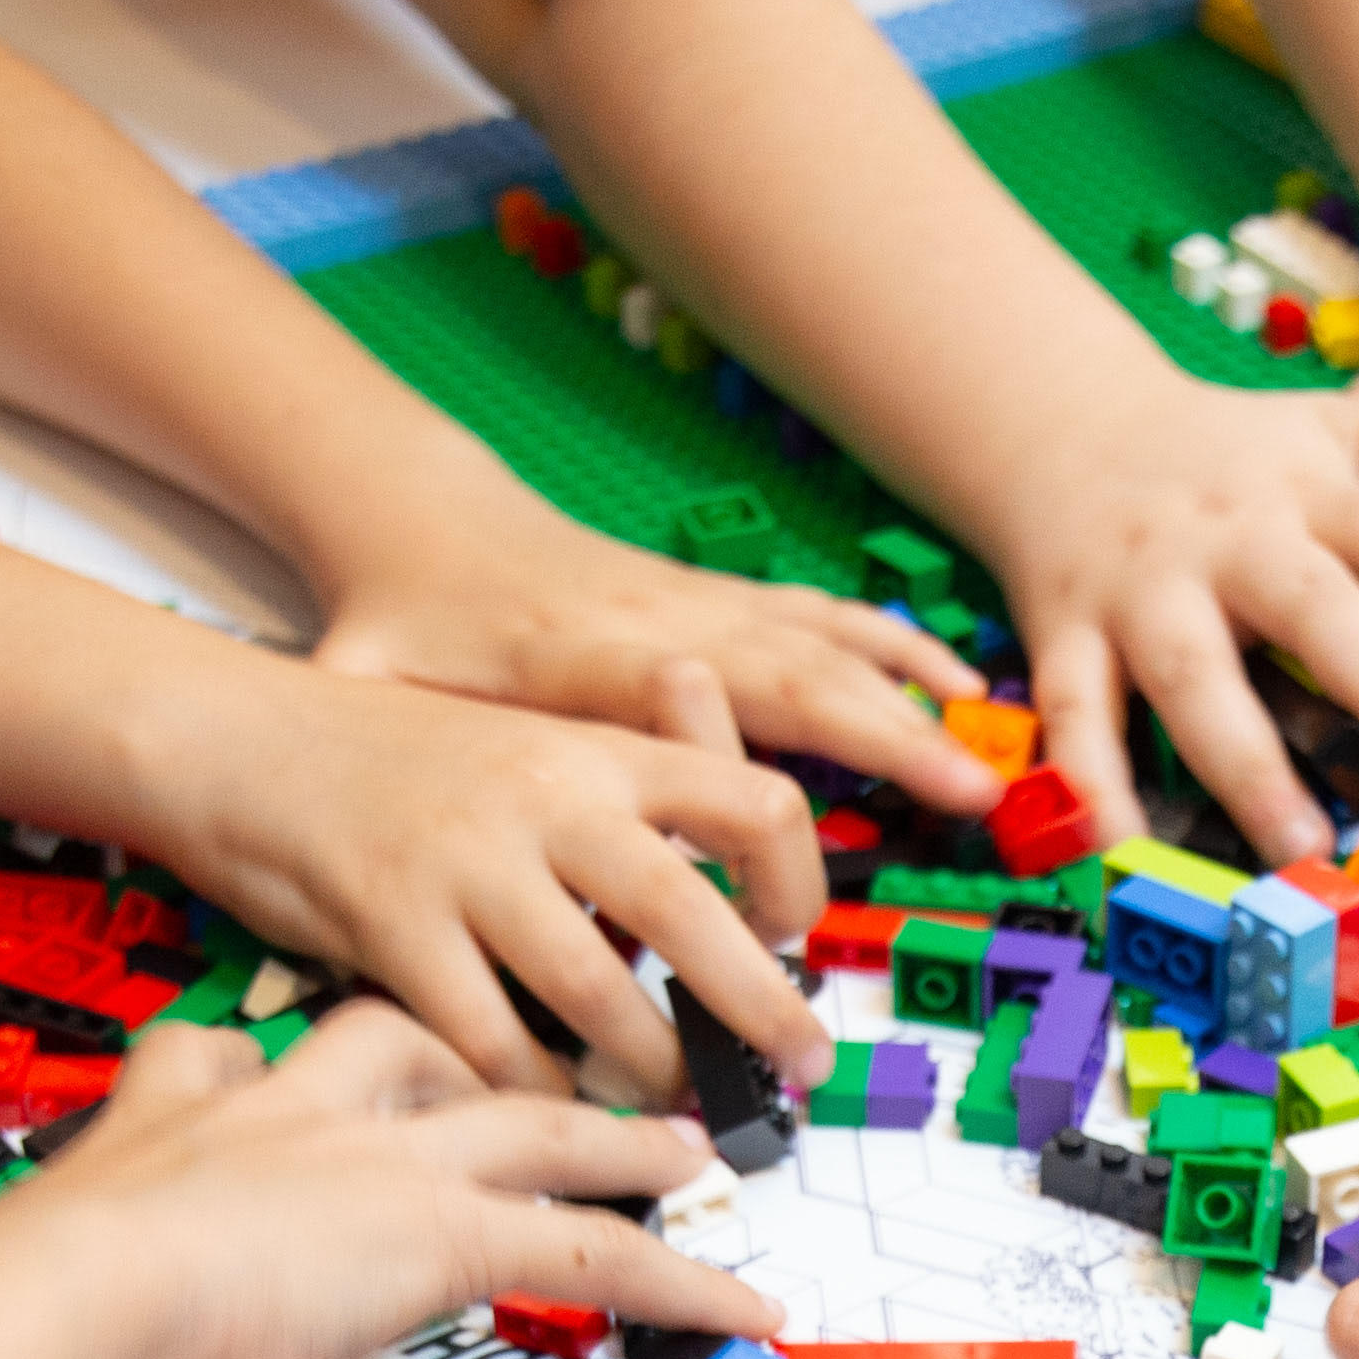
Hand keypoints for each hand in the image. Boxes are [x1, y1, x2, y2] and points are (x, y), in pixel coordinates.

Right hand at [0, 1006, 779, 1358]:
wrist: (53, 1306)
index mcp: (168, 1110)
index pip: (233, 1063)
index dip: (270, 1072)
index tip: (288, 1073)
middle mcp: (291, 1113)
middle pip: (419, 1055)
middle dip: (490, 1065)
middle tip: (559, 1078)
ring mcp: (380, 1166)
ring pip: (540, 1132)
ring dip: (622, 1145)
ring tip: (692, 1156)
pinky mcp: (447, 1236)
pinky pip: (600, 1253)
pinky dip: (681, 1279)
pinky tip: (742, 1304)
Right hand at [134, 643, 831, 1099]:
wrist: (232, 733)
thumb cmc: (379, 758)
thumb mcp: (518, 751)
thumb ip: (604, 813)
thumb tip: (693, 913)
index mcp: (594, 749)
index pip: (750, 798)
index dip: (792, 879)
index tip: (788, 938)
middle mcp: (545, 797)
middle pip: (690, 911)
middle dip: (760, 1007)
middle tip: (800, 1070)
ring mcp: (468, 861)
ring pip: (596, 989)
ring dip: (649, 1068)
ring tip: (678, 1116)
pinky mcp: (392, 923)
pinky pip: (486, 1035)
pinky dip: (530, 1087)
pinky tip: (552, 1110)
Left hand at [309, 473, 999, 830]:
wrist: (416, 519)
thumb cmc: (396, 622)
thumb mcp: (368, 684)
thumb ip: (385, 752)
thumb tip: (373, 839)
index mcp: (584, 659)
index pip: (692, 713)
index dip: (764, 767)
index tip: (815, 816)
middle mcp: (663, 623)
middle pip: (794, 676)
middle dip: (891, 735)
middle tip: (977, 794)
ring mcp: (700, 604)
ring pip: (824, 643)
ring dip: (910, 697)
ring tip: (990, 755)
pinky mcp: (717, 599)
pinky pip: (822, 618)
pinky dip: (893, 650)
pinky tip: (955, 686)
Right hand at [970, 367, 1358, 867]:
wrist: (1064, 428)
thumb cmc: (1234, 455)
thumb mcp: (1343, 428)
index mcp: (1309, 492)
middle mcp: (1228, 541)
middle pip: (1307, 606)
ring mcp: (1141, 592)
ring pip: (1190, 676)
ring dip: (1243, 762)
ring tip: (1302, 847)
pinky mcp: (1067, 638)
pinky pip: (1075, 719)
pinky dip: (1088, 785)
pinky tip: (1121, 849)